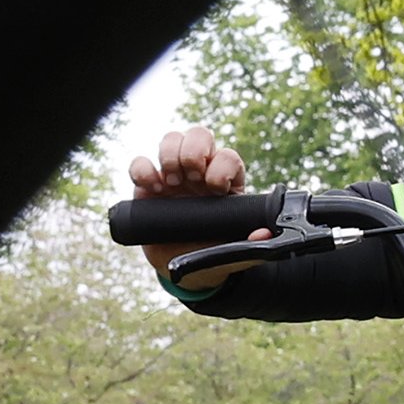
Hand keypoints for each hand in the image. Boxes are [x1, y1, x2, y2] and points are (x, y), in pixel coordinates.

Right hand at [125, 124, 260, 288]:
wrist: (185, 268)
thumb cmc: (215, 252)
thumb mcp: (238, 252)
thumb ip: (255, 246)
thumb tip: (263, 234)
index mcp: (228, 182)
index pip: (228, 157)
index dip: (221, 166)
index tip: (215, 188)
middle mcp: (201, 171)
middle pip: (200, 135)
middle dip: (194, 151)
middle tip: (192, 178)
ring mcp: (174, 174)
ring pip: (171, 139)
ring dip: (170, 155)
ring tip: (172, 184)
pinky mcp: (148, 185)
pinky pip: (140, 163)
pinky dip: (142, 169)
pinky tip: (151, 189)